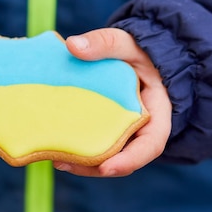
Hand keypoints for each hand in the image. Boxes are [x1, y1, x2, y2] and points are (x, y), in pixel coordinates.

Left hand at [53, 28, 171, 176]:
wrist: (134, 56)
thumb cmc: (137, 51)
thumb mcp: (127, 43)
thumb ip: (106, 43)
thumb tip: (73, 45)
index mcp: (157, 113)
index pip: (151, 144)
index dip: (130, 160)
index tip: (106, 168)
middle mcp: (141, 130)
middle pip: (123, 157)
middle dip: (96, 167)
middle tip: (65, 164)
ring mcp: (122, 133)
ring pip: (106, 156)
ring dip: (83, 163)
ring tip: (55, 159)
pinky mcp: (105, 131)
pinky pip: (94, 145)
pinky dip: (77, 150)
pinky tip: (54, 147)